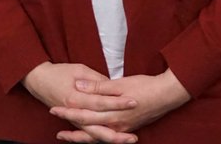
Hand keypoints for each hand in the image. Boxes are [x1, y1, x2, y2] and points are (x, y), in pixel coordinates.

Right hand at [22, 62, 138, 143]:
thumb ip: (95, 80)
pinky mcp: (75, 122)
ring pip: (94, 135)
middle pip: (99, 127)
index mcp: (75, 97)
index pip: (101, 102)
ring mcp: (75, 120)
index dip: (118, 102)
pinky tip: (115, 140)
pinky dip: (101, 139)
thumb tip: (111, 87)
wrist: (38, 79)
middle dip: (118, 132)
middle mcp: (75, 112)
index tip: (134, 101)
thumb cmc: (58, 72)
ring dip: (112, 139)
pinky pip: (88, 135)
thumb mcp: (78, 69)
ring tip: (130, 140)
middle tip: (135, 135)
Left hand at [51, 69, 190, 140]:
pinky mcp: (126, 129)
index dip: (68, 112)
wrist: (166, 95)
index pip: (85, 115)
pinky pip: (106, 137)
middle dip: (70, 127)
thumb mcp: (119, 83)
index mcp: (113, 113)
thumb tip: (78, 86)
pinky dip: (93, 137)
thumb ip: (97, 87)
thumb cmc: (144, 86)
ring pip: (96, 137)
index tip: (54, 108)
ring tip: (65, 136)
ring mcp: (122, 129)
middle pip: (87, 129)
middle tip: (55, 123)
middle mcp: (117, 125)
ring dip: (80, 137)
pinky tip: (86, 134)